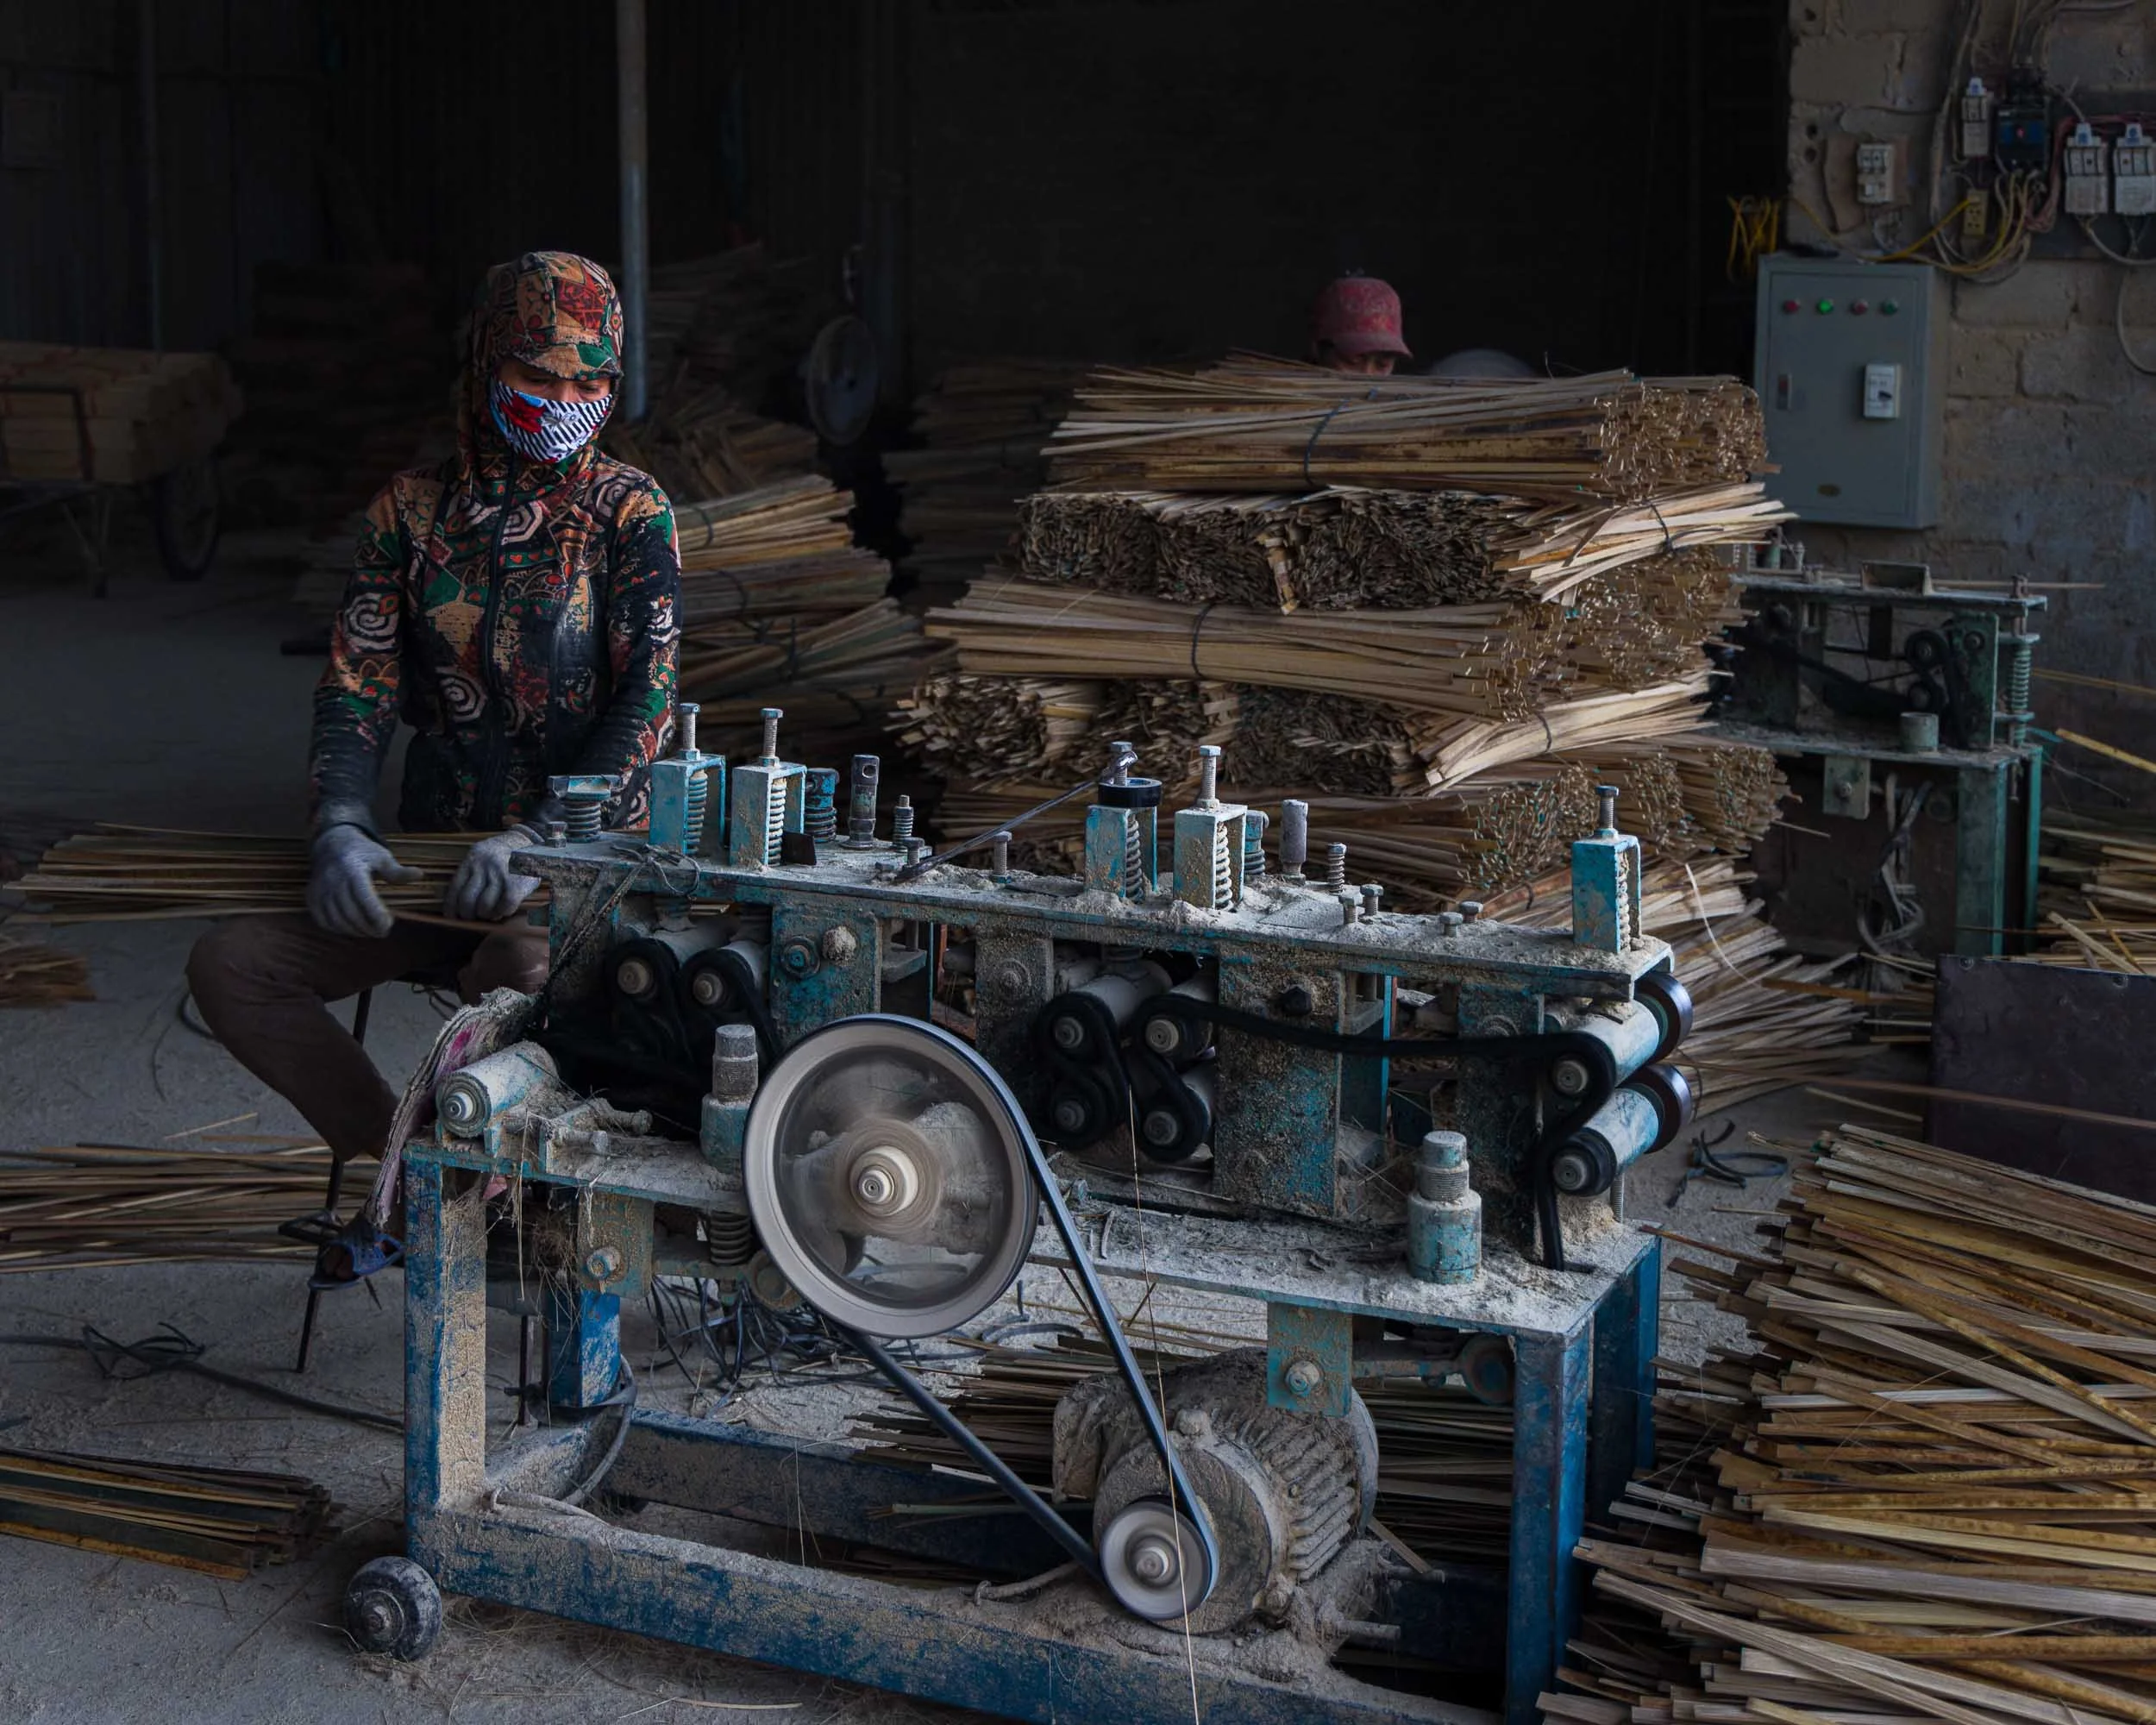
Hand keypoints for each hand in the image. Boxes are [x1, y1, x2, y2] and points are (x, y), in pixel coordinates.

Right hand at [307, 824, 421, 938]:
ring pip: (336, 919)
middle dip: (368, 927)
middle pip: (351, 912)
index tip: (389, 924)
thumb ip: (398, 871)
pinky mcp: (311, 897)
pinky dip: (337, 929)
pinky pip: (322, 920)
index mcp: (353, 869)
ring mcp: (320, 890)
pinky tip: (351, 929)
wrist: (332, 844)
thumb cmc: (362, 852)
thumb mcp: (382, 857)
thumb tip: (419, 875)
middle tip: (382, 932)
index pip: (364, 897)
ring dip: (355, 930)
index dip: (376, 915)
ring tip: (369, 931)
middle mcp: (333, 880)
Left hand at [446, 828, 541, 921]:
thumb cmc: (504, 854)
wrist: (530, 841)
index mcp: (472, 859)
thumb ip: (471, 874)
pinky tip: (504, 910)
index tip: (453, 916)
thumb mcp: (483, 857)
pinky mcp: (517, 882)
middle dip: (469, 915)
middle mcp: (483, 865)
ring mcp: (500, 874)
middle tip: (475, 916)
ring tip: (491, 914)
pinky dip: (503, 912)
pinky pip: (506, 905)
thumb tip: (459, 904)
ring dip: (487, 915)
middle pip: (467, 900)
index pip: (454, 888)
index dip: (451, 907)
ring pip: (485, 906)